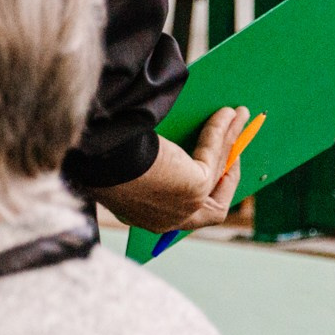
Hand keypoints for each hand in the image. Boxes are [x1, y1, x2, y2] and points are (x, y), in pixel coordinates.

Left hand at [91, 106, 253, 233]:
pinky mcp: (194, 190)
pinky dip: (221, 132)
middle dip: (226, 166)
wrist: (96, 161)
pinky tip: (226, 114)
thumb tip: (168, 151)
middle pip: (212, 196)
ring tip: (237, 115)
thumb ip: (149, 168)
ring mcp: (183, 209)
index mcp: (144, 217)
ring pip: (217, 170)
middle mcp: (166, 220)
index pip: (185, 209)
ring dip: (230, 140)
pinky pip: (213, 155)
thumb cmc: (100, 160)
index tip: (215, 165)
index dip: (206, 188)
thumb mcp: (127, 168)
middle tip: (233, 144)